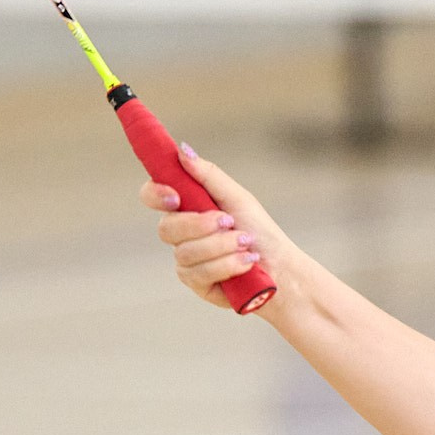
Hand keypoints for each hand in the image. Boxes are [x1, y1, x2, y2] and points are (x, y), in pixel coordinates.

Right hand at [140, 149, 293, 312]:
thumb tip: (182, 151)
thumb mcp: (236, 197)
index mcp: (187, 207)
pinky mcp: (196, 283)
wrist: (281, 266)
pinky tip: (246, 262)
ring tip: (246, 243)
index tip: (175, 197)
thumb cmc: (260, 230)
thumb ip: (208, 175)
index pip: (153, 196)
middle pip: (166, 228)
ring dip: (222, 246)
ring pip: (185, 253)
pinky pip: (199, 274)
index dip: (155, 194)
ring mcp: (186, 260)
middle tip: (229, 221)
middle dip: (200, 225)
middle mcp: (181, 234)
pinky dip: (227, 264)